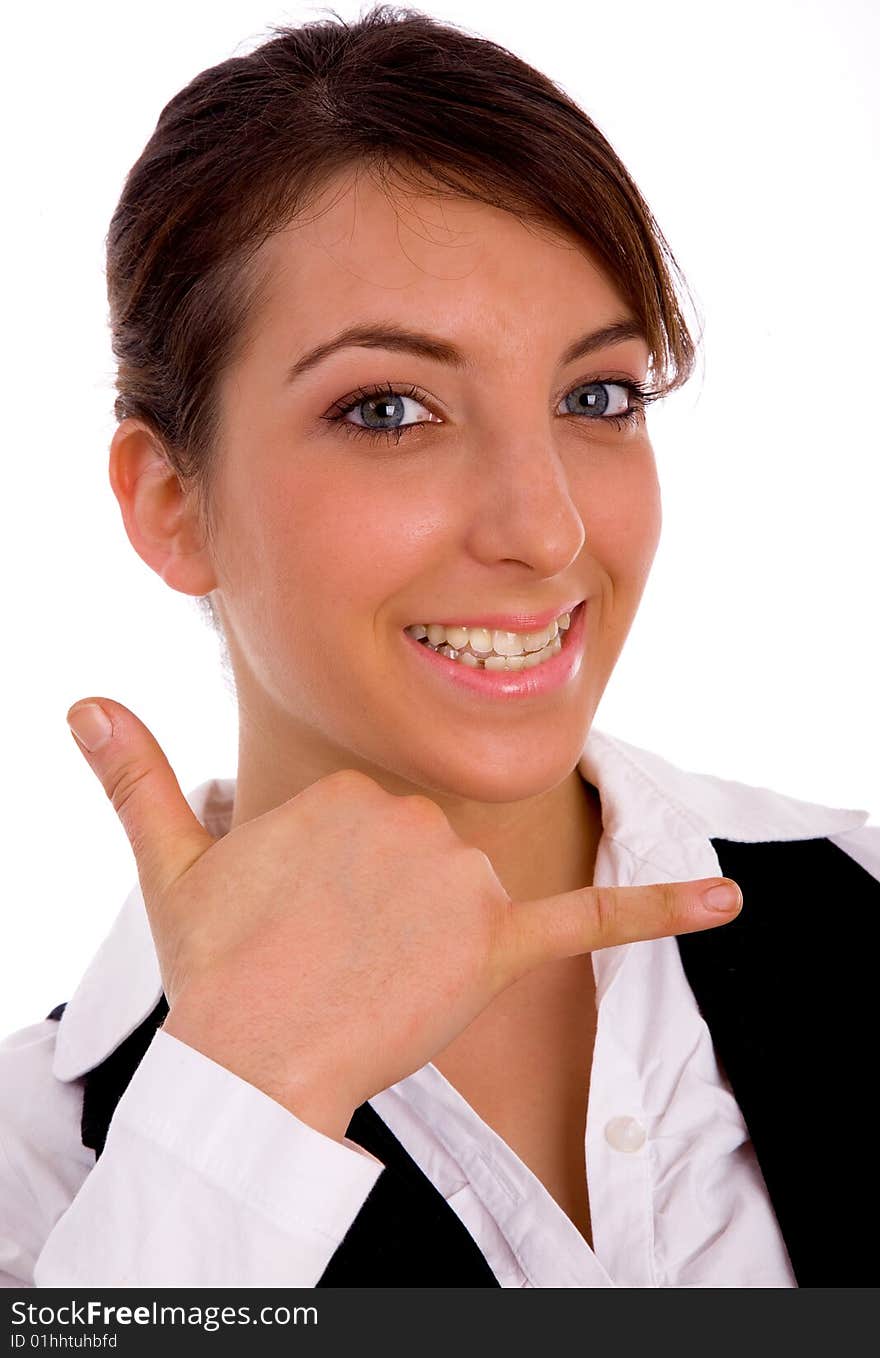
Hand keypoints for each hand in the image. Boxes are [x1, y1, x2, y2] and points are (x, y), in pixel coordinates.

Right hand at [66, 697, 741, 1141]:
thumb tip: (81, 703)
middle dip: (386, 904)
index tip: (304, 918)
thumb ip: (136, 777)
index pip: (370, 823)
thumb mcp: (172, 865)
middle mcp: (408, 820)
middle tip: (331, 953)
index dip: (339, 879)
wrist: (250, 1062)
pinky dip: (661, 910)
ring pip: (465, 892)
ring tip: (369, 975)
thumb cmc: (216, 969)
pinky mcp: (496, 946)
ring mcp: (456, 883)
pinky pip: (589, 921)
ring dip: (428, 936)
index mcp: (345, 793)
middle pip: (423, 853)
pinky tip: (726, 900)